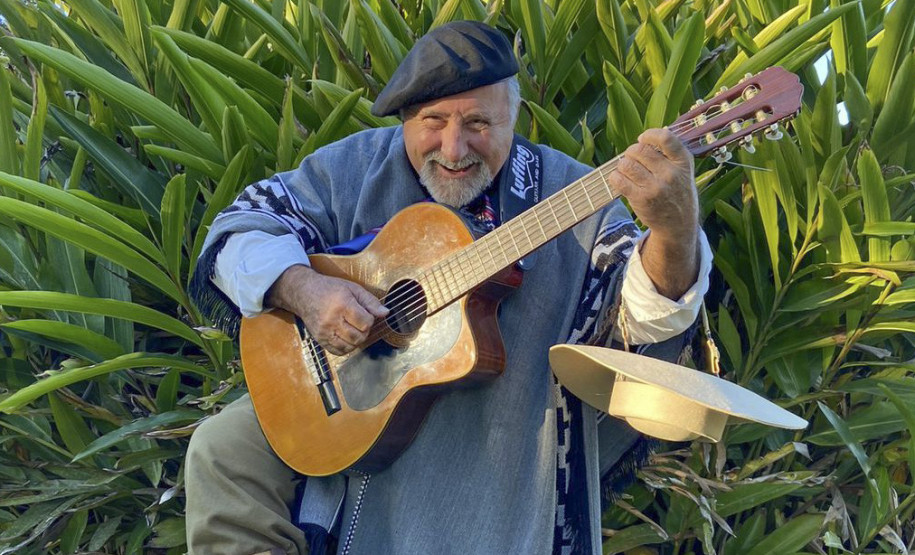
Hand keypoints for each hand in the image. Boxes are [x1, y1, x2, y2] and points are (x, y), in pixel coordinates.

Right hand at [265, 264, 388, 354]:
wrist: (304, 293)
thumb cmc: (330, 288)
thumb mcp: (353, 289)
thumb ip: (370, 302)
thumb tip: (386, 313)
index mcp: (342, 305)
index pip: (365, 322)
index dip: (370, 319)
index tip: (365, 314)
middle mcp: (332, 320)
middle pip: (359, 336)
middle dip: (365, 331)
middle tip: (360, 322)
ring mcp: (324, 331)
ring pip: (350, 346)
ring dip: (356, 340)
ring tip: (353, 328)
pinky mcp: (319, 339)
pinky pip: (338, 351)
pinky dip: (346, 347)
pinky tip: (346, 336)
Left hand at [606, 128, 700, 298]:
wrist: (678, 224)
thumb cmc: (678, 192)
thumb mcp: (684, 171)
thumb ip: (670, 153)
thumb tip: (647, 136)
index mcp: (683, 162)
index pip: (665, 138)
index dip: (649, 135)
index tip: (643, 139)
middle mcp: (671, 174)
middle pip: (640, 150)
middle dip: (631, 152)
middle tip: (631, 158)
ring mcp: (656, 187)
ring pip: (627, 164)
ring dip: (621, 164)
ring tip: (625, 169)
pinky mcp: (641, 199)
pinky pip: (619, 180)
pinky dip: (615, 177)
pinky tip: (619, 179)